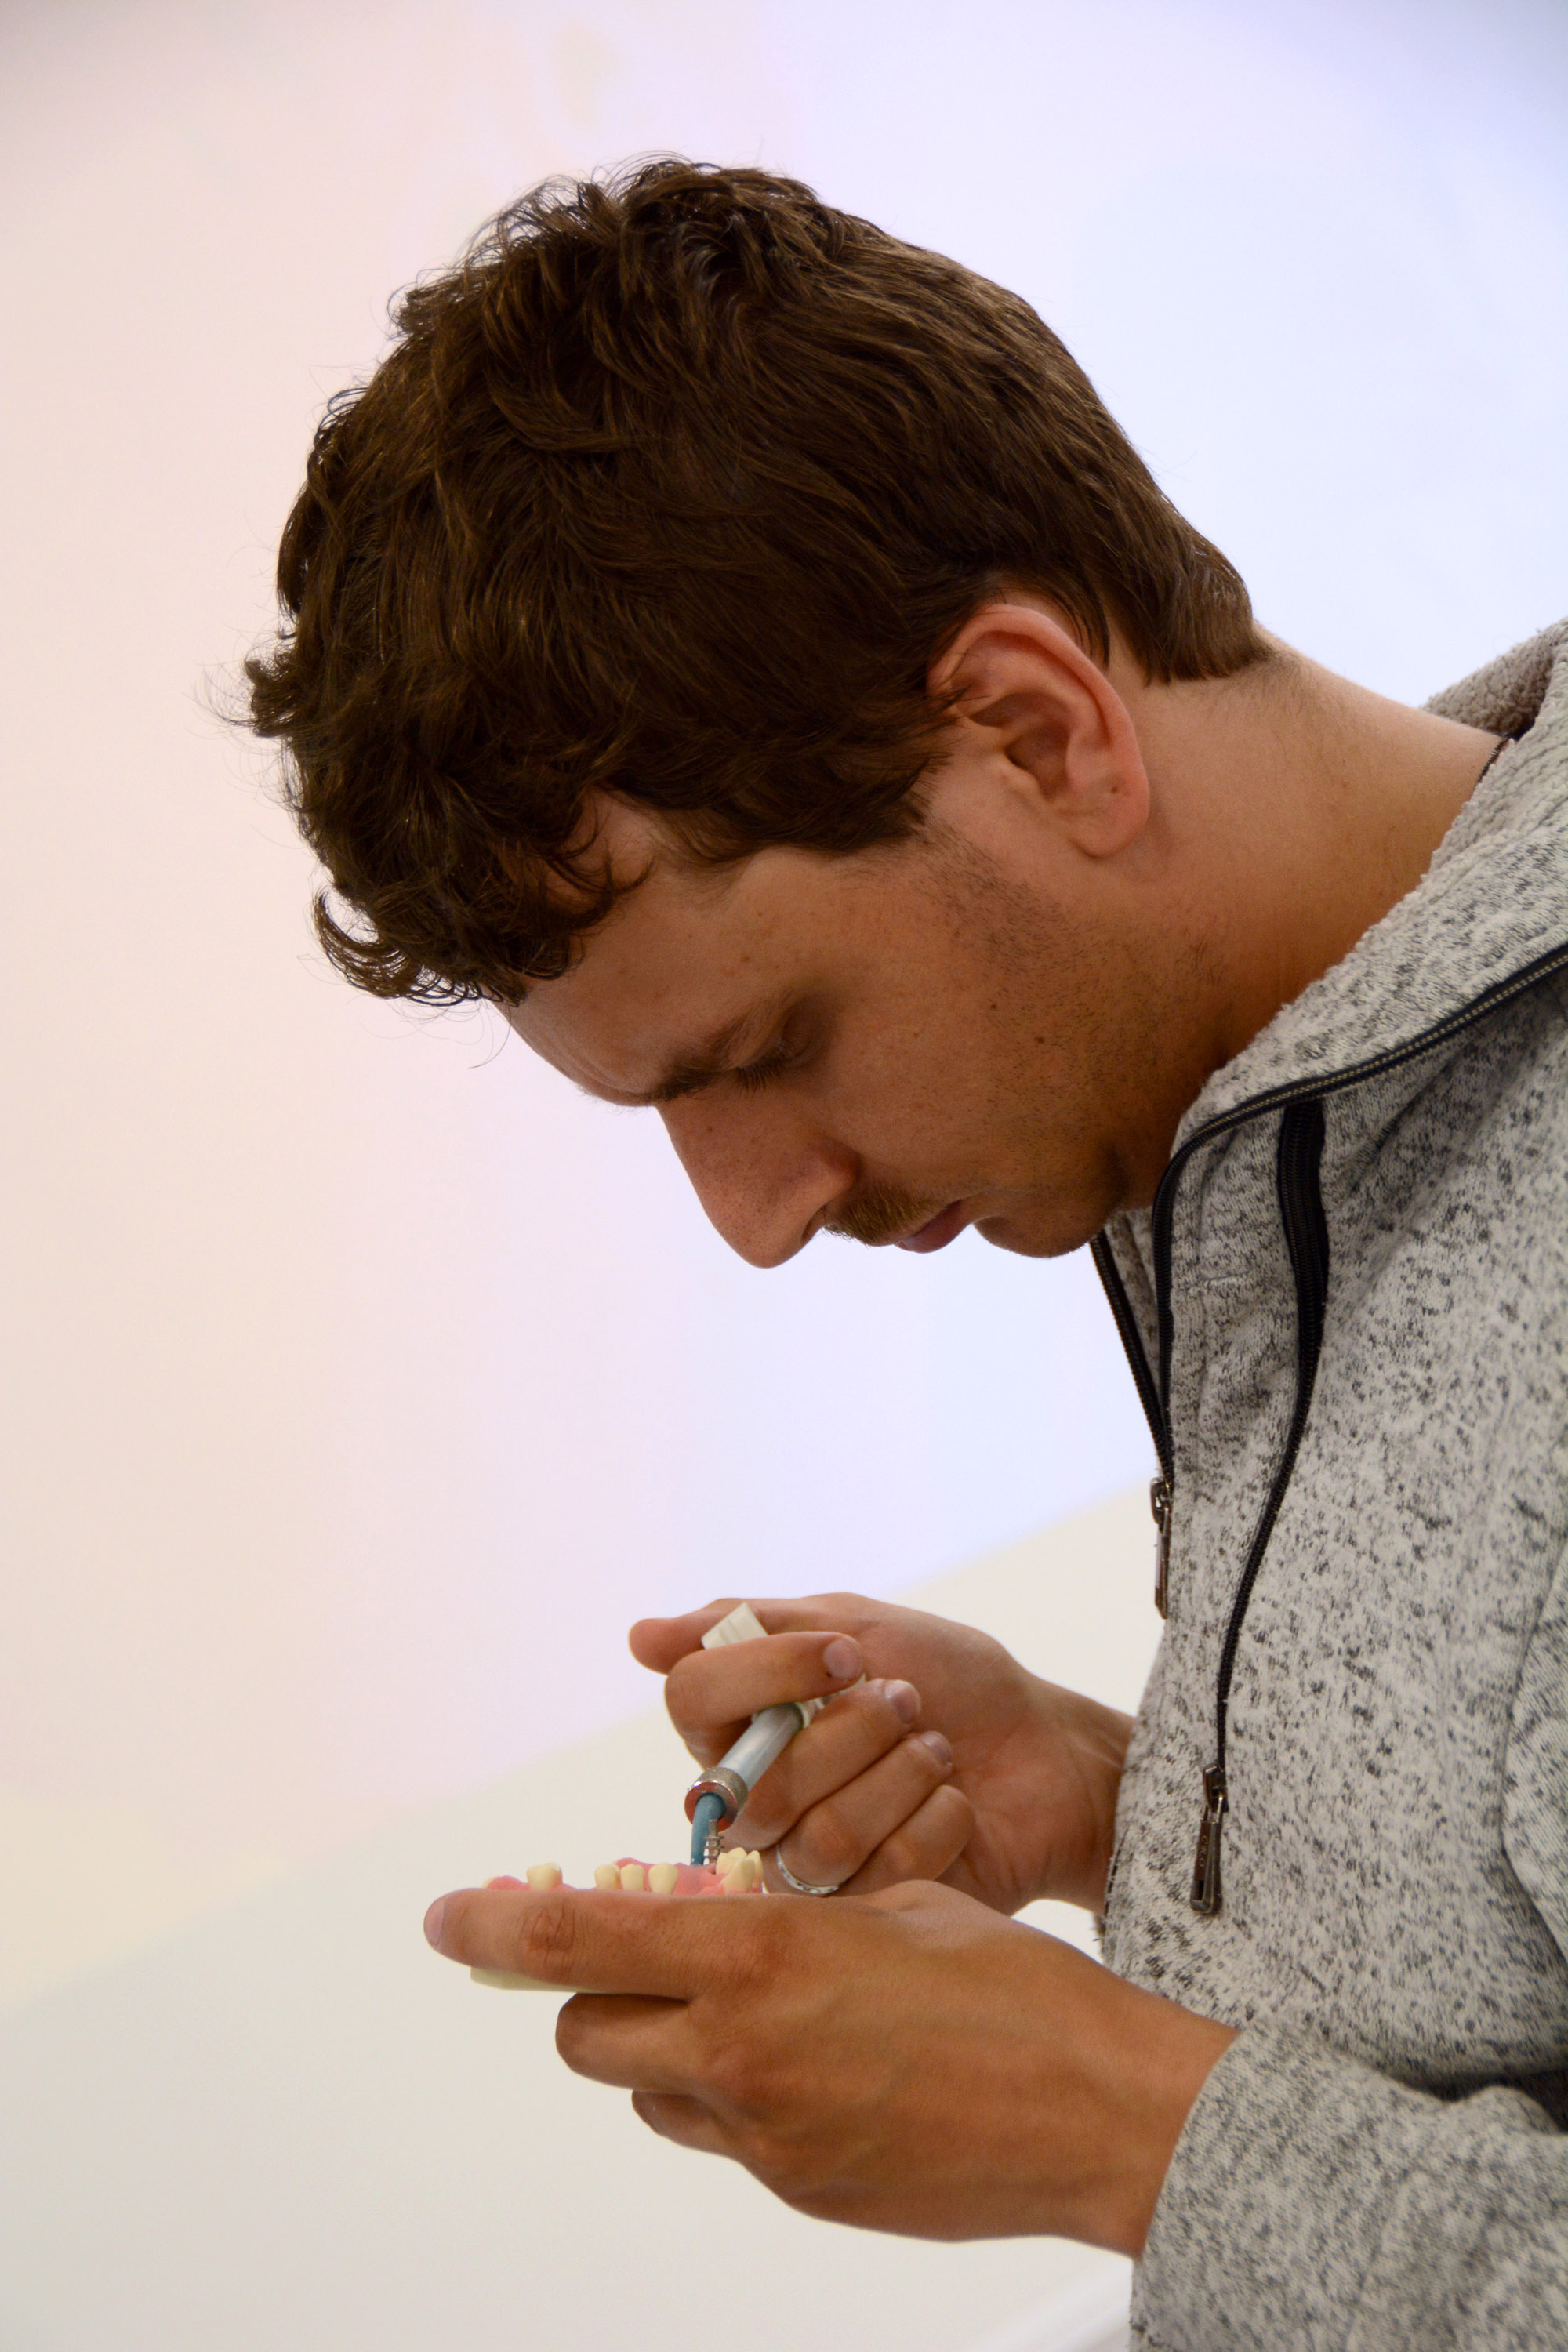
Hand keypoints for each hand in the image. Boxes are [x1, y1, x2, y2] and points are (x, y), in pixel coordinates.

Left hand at [424, 1876, 1234, 2253]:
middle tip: (640, 1961)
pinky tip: (822, 2071)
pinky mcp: (800, 2190)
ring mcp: (766, 2139)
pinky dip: (740, 2097)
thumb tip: (722, 1915)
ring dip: (664, 2051)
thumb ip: (785, 1918)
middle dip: (593, 1995)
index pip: (578, 1938)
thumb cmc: (1012, 1986)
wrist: (1099, 2111)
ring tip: (750, 2016)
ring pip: (649, 2095)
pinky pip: (726, 2137)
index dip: (496, 1925)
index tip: (447, 1917)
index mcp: (760, 1959)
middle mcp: (742, 2054)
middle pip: (586, 2035)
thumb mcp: (889, 1906)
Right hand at [630, 1594, 1132, 1911]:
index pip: (692, 1701)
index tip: (846, 1654)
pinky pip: (875, 1879)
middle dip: (856, 1731)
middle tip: (908, 1705)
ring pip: (816, 1837)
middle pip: (758, 1783)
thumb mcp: (859, 1626)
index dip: (766, 1675)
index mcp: (743, 1728)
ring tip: (935, 1756)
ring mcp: (807, 1870)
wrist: (1052, 1752)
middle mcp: (758, 1804)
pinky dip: (935, 1822)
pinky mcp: (865, 1921)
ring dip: (900, 1776)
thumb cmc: (955, 1683)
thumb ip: (754, 1627)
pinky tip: (955, 1807)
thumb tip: (638, 1638)